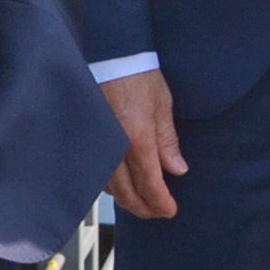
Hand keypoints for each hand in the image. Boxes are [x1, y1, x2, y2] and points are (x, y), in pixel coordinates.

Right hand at [102, 68, 187, 219]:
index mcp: (137, 138)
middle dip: (145, 208)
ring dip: (128, 200)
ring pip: (111, 188)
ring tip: (144, 203)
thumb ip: (168, 142)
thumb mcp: (163, 106)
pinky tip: (123, 187)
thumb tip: (177, 169)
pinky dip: (113, 187)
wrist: (112, 57)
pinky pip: (100, 174)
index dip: (160, 202)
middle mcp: (115, 147)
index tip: (170, 210)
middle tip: (159, 212)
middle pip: (128, 194)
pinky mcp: (92, 141)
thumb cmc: (139, 75)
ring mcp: (101, 145)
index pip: (150, 184)